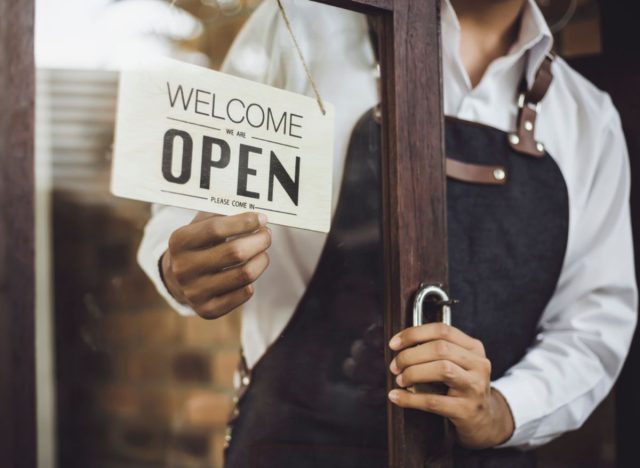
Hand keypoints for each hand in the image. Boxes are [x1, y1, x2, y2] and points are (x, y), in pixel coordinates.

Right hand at [161, 211, 270, 318]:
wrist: (177, 279)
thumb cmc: (198, 244)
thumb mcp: (200, 224)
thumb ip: (223, 215)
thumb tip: (255, 215)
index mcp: (180, 242)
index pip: (216, 229)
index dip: (243, 222)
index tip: (262, 218)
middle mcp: (183, 268)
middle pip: (235, 252)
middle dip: (259, 240)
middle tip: (267, 234)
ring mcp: (194, 292)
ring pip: (244, 274)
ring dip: (261, 260)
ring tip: (262, 252)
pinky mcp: (207, 310)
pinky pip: (242, 296)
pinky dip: (252, 282)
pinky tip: (250, 272)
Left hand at [387, 323, 513, 448]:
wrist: (484, 420)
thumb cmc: (462, 387)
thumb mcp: (457, 363)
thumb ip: (436, 351)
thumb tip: (400, 347)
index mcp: (474, 348)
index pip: (442, 330)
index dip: (414, 334)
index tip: (394, 343)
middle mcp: (478, 364)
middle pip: (440, 348)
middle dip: (410, 355)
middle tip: (395, 366)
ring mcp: (474, 387)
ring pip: (442, 369)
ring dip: (413, 373)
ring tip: (400, 379)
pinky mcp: (466, 409)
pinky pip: (434, 401)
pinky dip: (410, 399)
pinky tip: (397, 396)